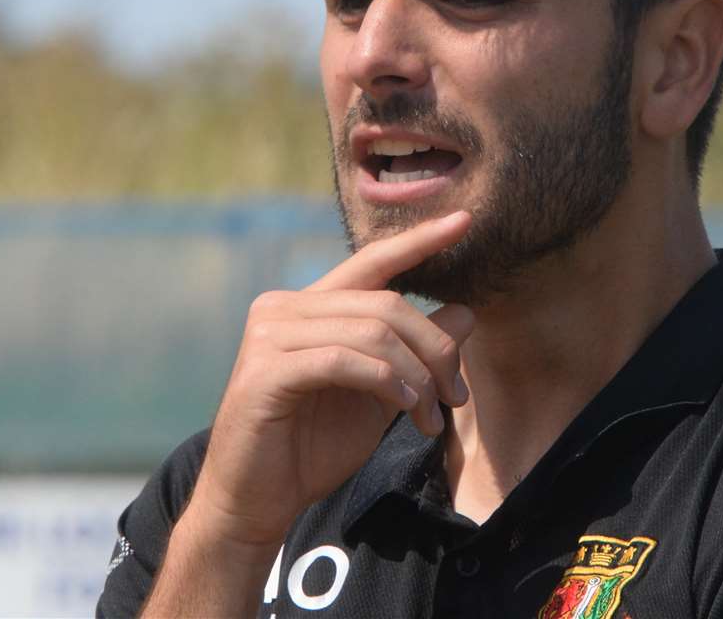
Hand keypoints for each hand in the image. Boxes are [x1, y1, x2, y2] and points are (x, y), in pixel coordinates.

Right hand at [185, 211, 474, 550]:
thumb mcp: (380, 394)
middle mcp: (284, 307)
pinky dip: (385, 381)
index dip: (420, 240)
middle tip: (456, 398)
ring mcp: (269, 335)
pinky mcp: (264, 370)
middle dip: (435, 350)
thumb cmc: (311, 447)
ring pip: (371, 332)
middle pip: (386, 304)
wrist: (256, 502)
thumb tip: (466, 312)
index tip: (465, 220)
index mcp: (309, 305)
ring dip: (417, 376)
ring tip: (431, 416)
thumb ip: (415, 352)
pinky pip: (342, 361)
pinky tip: (405, 407)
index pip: (373, 260)